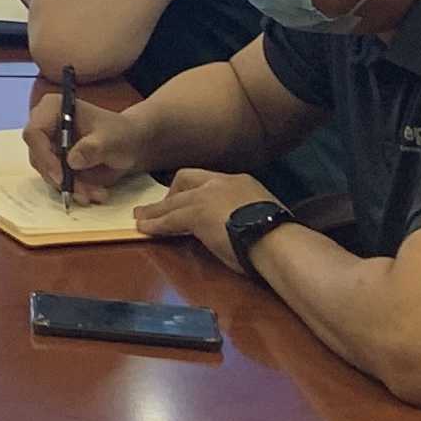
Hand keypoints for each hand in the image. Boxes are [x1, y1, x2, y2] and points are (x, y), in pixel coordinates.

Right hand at [32, 96, 149, 203]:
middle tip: (84, 193)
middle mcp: (46, 126)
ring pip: (48, 173)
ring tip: (96, 193)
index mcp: (54, 108)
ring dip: (71, 187)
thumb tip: (72, 161)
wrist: (130, 143)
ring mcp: (49, 145)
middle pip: (38, 157)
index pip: (34, 132)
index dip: (43, 156)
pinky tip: (95, 192)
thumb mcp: (111, 139)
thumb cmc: (120, 133)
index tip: (61, 177)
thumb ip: (92, 148)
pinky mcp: (56, 162)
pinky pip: (58, 181)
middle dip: (61, 178)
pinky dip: (75, 190)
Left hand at [134, 167, 275, 272]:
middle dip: (171, 193)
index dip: (193, 188)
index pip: (209, 179)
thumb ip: (247, 215)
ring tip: (141, 217)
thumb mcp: (263, 215)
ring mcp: (207, 196)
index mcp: (241, 182)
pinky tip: (145, 229)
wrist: (277, 241)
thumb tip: (242, 229)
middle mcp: (222, 182)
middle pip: (186, 180)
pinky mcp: (196, 214)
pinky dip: (155, 224)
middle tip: (160, 207)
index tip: (185, 198)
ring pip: (174, 201)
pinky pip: (169, 219)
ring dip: (156, 210)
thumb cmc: (279, 237)